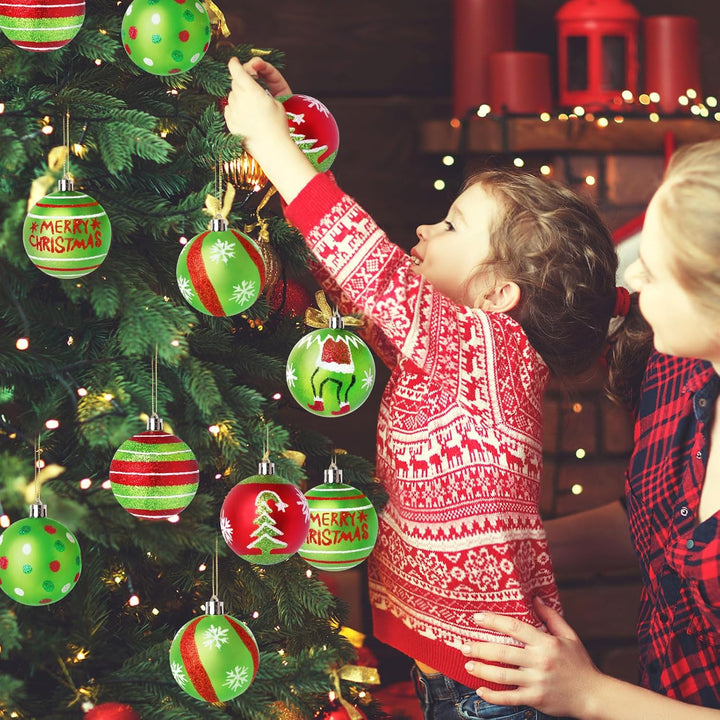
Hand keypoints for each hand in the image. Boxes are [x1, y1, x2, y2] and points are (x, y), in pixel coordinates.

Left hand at [224, 58, 316, 203]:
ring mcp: (233, 112)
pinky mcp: (230, 124)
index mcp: (253, 92)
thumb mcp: (276, 103)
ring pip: (231, 96)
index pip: (237, 71)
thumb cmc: (278, 126)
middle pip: (234, 83)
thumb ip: (260, 92)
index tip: (234, 60)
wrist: (272, 148)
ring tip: (250, 105)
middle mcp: (240, 100)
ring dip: (238, 96)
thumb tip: (249, 89)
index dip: (234, 63)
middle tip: (248, 86)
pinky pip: (228, 110)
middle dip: (239, 81)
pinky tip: (244, 115)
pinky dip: (234, 108)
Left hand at [461, 597, 602, 717]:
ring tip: (467, 664)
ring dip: (481, 670)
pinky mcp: (536, 700)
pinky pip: (509, 698)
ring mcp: (537, 682)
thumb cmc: (580, 664)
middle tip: (463, 644)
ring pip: (502, 676)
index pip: (515, 628)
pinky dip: (493, 696)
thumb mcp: (569, 636)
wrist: (594, 695)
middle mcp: (540, 662)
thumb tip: (535, 598)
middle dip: (480, 648)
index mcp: (546, 643)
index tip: (477, 617)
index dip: (494, 621)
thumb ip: (551, 617)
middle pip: (503, 652)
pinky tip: (480, 691)